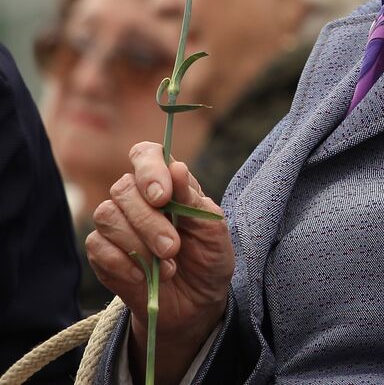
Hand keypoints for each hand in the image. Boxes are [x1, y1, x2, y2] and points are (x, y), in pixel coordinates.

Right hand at [87, 141, 233, 380]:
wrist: (196, 303)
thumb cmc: (208, 257)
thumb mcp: (213, 229)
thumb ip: (193, 200)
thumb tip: (177, 166)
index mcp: (166, 183)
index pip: (145, 154)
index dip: (149, 169)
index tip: (162, 196)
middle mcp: (136, 198)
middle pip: (123, 189)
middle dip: (150, 221)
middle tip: (174, 247)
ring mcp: (115, 225)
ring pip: (107, 216)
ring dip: (138, 244)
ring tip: (167, 265)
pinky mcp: (102, 254)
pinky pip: (97, 247)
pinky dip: (124, 263)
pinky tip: (145, 276)